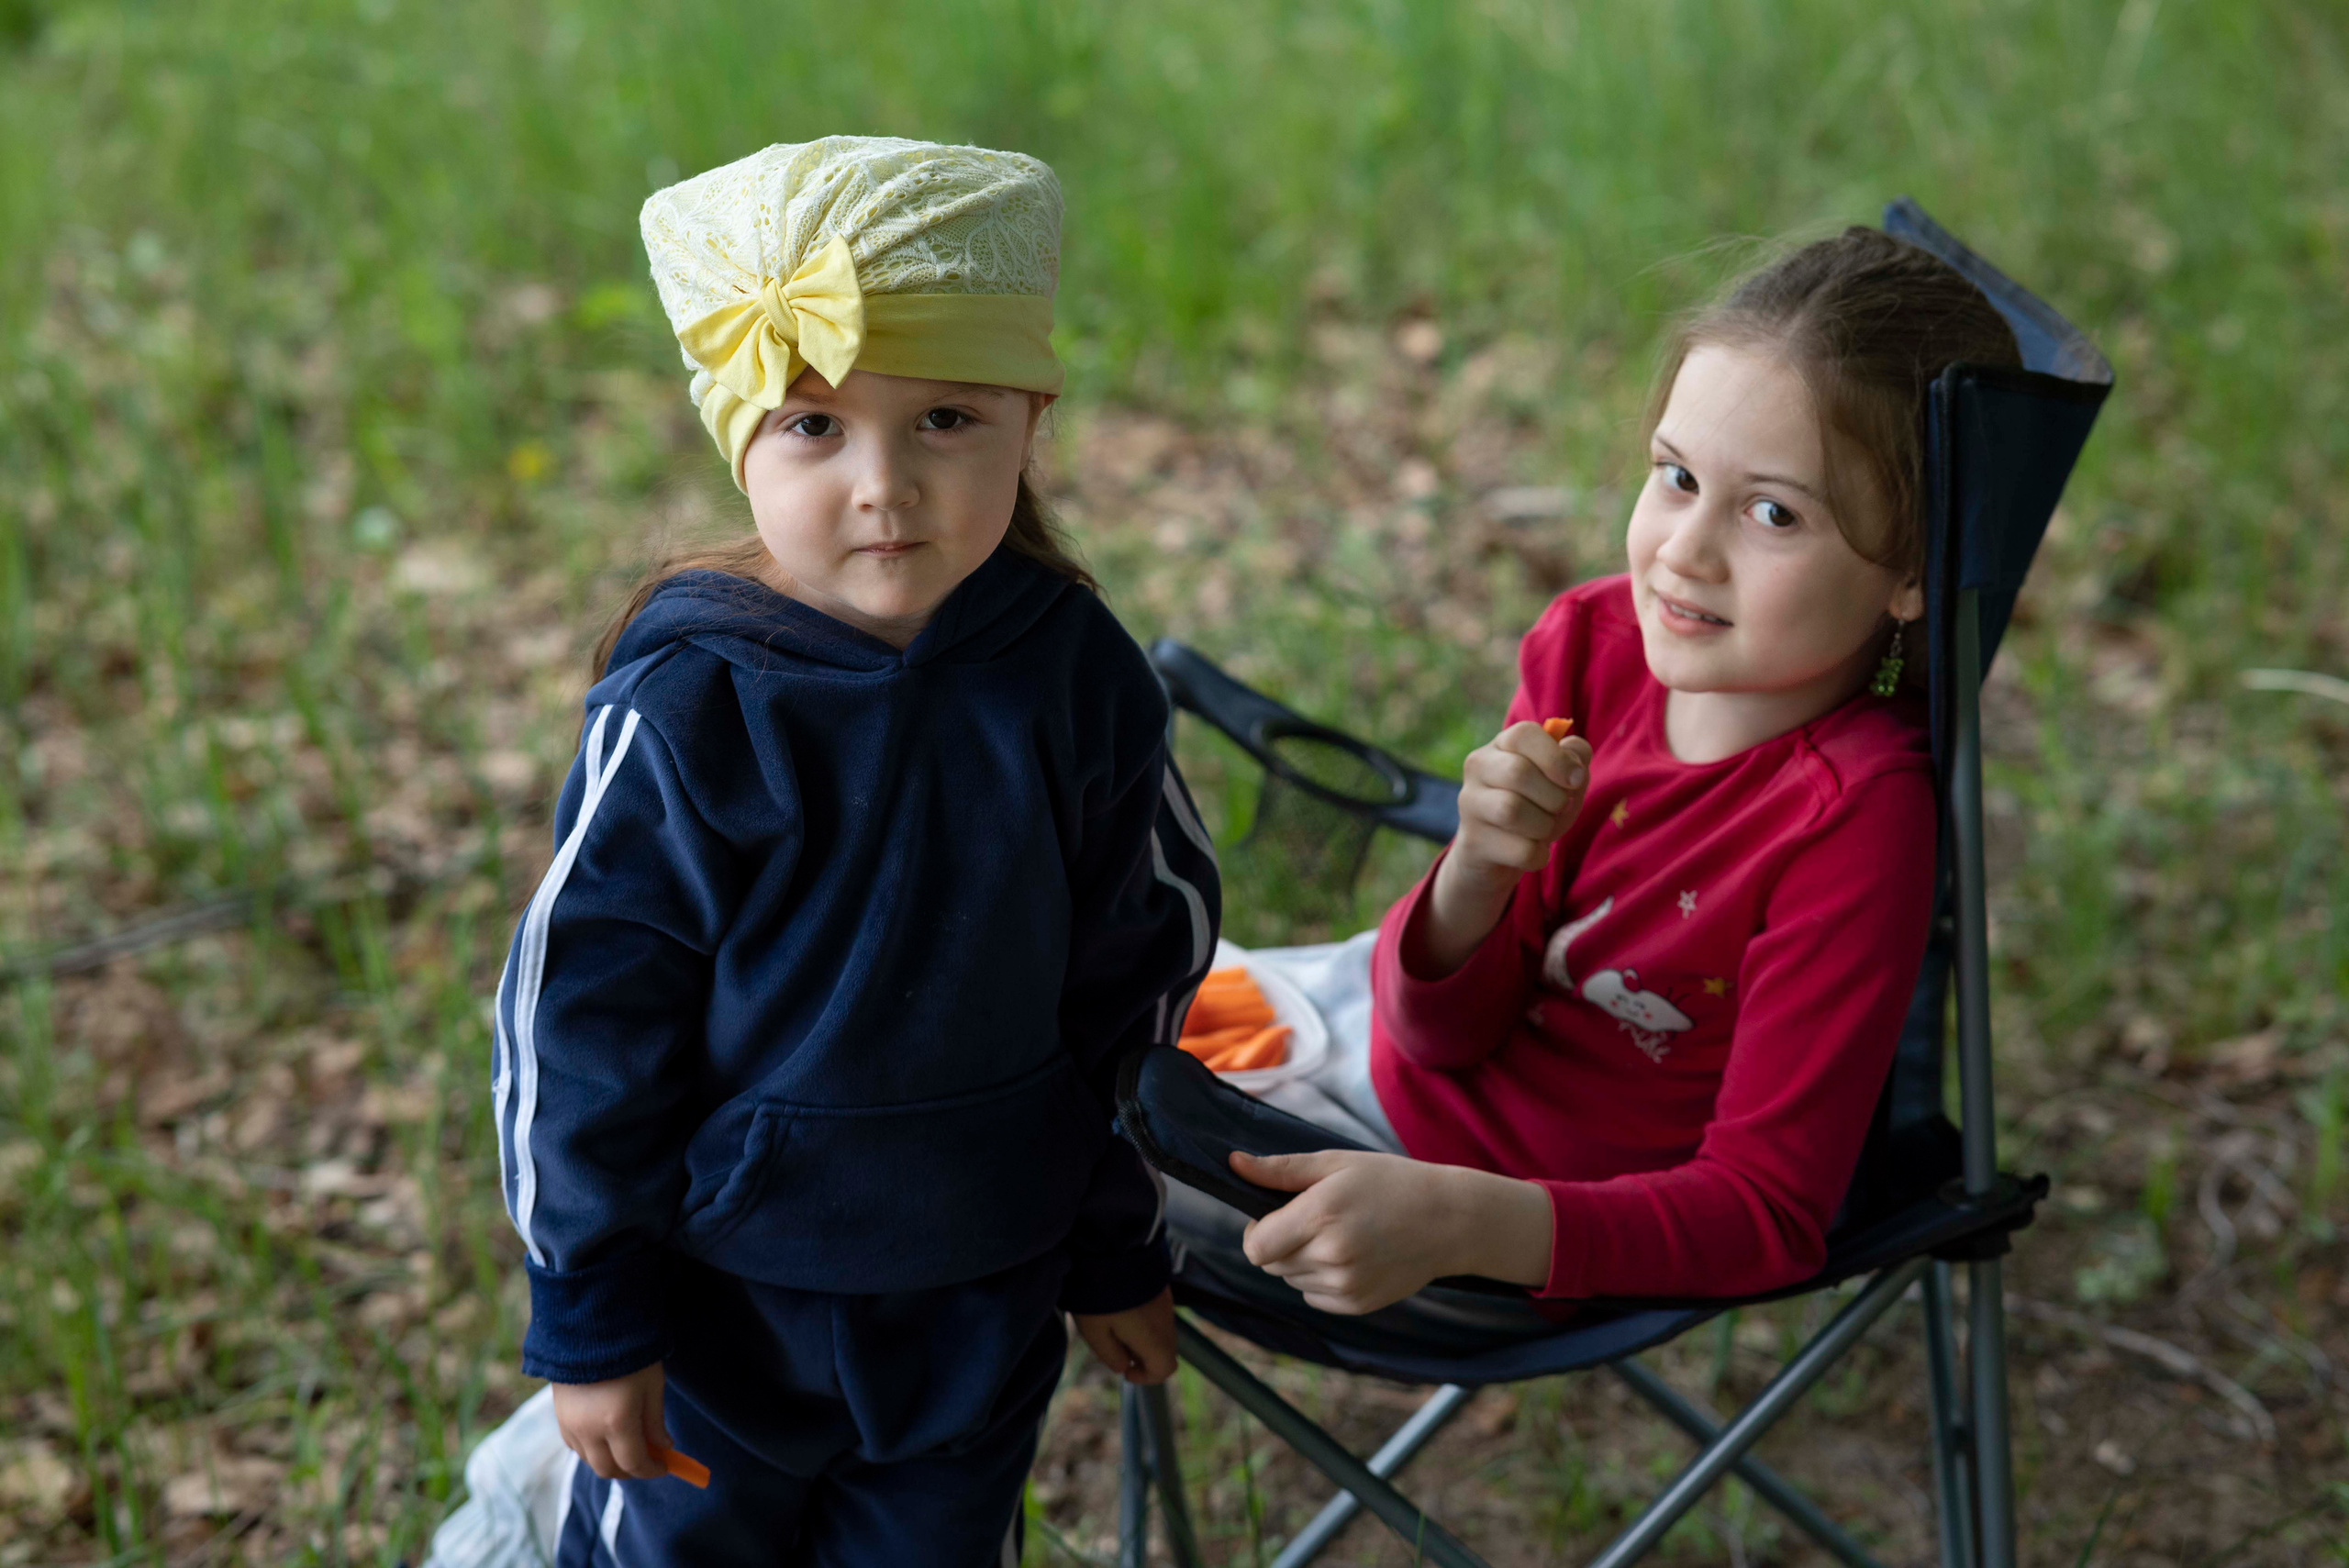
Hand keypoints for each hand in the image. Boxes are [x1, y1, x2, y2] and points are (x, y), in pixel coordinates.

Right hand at [552, 1362, 675, 1480]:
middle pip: (608, 1470)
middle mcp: (589, 1430)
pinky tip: (607, 1437)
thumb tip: (663, 1447)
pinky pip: (575, 1447)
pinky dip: (593, 1450)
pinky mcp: (559, 1417)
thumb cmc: (629, 1353)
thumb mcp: (652, 1385)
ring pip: (590, 1461)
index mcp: (617, 1422)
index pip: (634, 1463)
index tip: (665, 1465)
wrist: (589, 1327)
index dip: (652, 1469)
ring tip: (629, 1447)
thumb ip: (655, 1422)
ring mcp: (570, 1425)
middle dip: (630, 1471)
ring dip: (610, 1462)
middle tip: (647, 1461)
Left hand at [1073, 1288, 1177, 1383]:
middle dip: (1144, 1356)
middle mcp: (1166, 1321)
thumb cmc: (1099, 1294)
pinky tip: (1122, 1308)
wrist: (1111, 1247)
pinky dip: (1145, 1320)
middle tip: (1117, 1347)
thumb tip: (1124, 1366)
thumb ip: (1111, 1356)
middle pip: (1165, 1350)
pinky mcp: (1160, 1286)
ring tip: (1115, 1325)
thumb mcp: (1095, 1332)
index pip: (1165, 1369)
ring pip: (1161, 1331)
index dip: (1147, 1377)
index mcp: (1154, 1338)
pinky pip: (1158, 1313)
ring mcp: (1166, 1301)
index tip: (1126, 1371)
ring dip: (1144, 1337)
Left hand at [1232, 1149, 1554, 1313]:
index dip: (1257, 1231)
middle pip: (1271, 1264)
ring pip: (1291, 1280)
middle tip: (1317, 1219)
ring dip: (1302, 1261)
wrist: (1448, 1221)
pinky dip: (1322, 1280)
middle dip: (1281, 1242)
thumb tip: (1232, 1164)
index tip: (1276, 1215)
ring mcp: (1345, 1285)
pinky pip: (1314, 1296)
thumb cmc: (1390, 1183)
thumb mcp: (1335, 1164)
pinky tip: (1353, 1256)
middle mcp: (1330, 1256)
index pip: (1256, 1246)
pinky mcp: (1357, 1305)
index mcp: (1319, 1216)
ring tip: (1341, 1235)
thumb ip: (1280, 1169)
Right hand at [1419, 722, 1591, 974]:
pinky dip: (1538, 857)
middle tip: (1558, 814)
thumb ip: (1572, 762)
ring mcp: (1468, 808)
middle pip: (1524, 774)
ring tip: (1544, 835)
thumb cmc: (1532, 815)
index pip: (1527, 733)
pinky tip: (1530, 857)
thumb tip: (1578, 753)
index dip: (1557, 757)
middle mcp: (1476, 770)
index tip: (1572, 779)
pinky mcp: (1472, 847)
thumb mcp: (1556, 785)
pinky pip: (1523, 850)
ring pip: (1521, 812)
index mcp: (1499, 746)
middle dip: (1555, 799)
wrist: (1488, 865)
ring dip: (1546, 828)